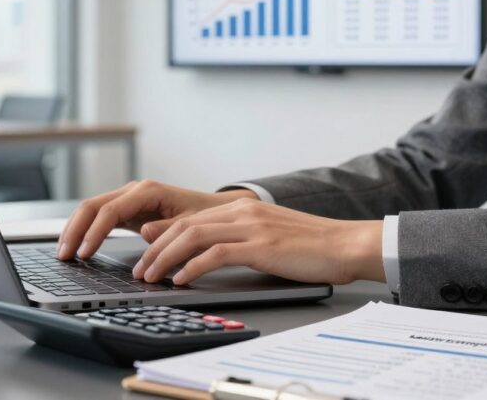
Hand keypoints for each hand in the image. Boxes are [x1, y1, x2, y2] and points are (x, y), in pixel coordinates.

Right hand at [57, 180, 256, 259]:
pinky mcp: (126, 209)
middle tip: (63, 256)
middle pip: (92, 206)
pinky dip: (84, 230)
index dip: (94, 233)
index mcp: (147, 191)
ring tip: (63, 254)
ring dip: (74, 230)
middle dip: (74, 230)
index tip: (85, 254)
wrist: (214, 210)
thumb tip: (143, 232)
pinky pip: (98, 217)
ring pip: (90, 209)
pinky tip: (77, 247)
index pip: (110, 210)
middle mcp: (133, 191)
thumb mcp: (191, 225)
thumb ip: (168, 229)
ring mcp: (128, 199)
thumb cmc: (205, 217)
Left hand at [132, 198, 385, 285]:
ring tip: (151, 276)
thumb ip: (239, 238)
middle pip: (185, 226)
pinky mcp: (261, 246)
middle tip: (140, 269)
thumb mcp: (269, 235)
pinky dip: (192, 267)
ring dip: (166, 258)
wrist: (346, 244)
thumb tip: (209, 253)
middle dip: (156, 248)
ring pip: (193, 237)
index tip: (146, 252)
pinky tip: (181, 279)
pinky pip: (216, 254)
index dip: (163, 236)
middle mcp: (242, 212)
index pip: (190, 219)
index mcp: (242, 209)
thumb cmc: (311, 246)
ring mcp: (251, 227)